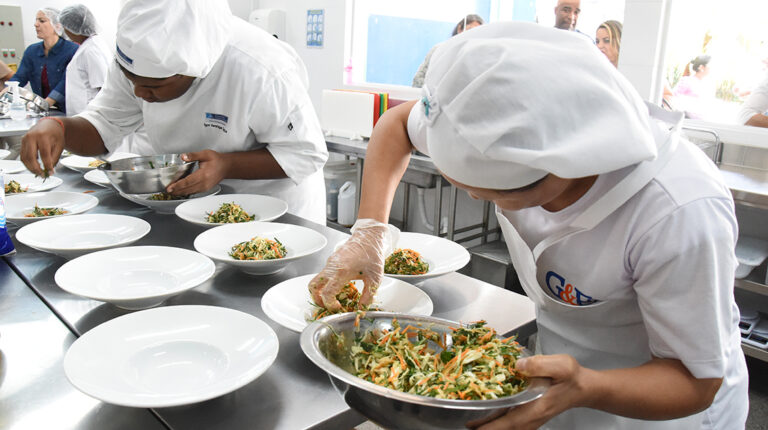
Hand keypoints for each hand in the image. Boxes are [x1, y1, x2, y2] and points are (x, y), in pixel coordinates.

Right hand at [20, 118, 65, 176]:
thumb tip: (50, 169)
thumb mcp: (59, 145)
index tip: (51, 172)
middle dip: (36, 168)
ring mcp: (25, 139)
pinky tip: (34, 167)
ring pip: (24, 157)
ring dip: (31, 168)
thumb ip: (55, 157)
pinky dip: (27, 163)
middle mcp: (31, 137)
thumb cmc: (55, 134)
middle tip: (43, 175)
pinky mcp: (22, 142)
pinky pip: (22, 156)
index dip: (47, 165)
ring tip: (39, 173)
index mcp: (43, 136)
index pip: (44, 153)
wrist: (49, 125)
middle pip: (31, 156)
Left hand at [166, 150, 226, 195]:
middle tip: (166, 190)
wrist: (226, 167)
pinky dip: (185, 192)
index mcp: (204, 175)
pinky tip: (179, 191)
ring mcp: (205, 187)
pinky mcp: (204, 189)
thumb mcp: (205, 154)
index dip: (178, 185)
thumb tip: (183, 156)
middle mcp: (204, 183)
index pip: (188, 181)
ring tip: (171, 191)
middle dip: (176, 190)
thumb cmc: (217, 160)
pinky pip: (193, 192)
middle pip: (187, 189)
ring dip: (179, 192)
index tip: (170, 187)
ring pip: (190, 192)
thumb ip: (193, 155)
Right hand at [308, 219, 396, 310]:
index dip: (330, 305)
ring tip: (333, 298)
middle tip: (328, 306)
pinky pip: (323, 274)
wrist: (370, 237)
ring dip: (321, 291)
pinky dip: (326, 283)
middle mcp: (332, 267)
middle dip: (317, 300)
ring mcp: (330, 262)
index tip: (339, 307)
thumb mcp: (375, 279)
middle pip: (313, 287)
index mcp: (342, 272)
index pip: (326, 294)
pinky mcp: (331, 260)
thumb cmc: (373, 255)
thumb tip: (361, 309)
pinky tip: (340, 285)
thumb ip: (368, 297)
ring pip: (316, 280)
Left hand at [472, 355, 588, 429]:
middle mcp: (530, 419)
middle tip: (466, 422)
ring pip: (506, 429)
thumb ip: (539, 364)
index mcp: (534, 409)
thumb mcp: (560, 365)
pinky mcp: (529, 417)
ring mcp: (529, 420)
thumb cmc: (572, 378)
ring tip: (472, 423)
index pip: (506, 424)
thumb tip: (518, 364)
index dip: (488, 427)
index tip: (471, 426)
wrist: (583, 387)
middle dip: (484, 428)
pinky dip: (498, 422)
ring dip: (490, 427)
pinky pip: (510, 424)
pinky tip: (489, 416)